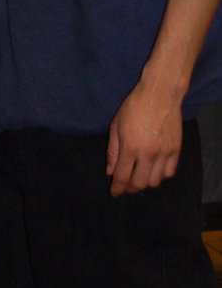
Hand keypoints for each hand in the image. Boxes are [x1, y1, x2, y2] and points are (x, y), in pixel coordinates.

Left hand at [106, 78, 182, 196]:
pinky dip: (160, 176)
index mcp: (130, 147)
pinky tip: (154, 170)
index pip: (122, 177)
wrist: (160, 94)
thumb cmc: (134, 106)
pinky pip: (169, 172)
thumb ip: (113, 151)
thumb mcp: (116, 125)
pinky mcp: (176, 150)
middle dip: (130, 188)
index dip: (117, 188)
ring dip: (145, 183)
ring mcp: (164, 152)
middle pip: (139, 183)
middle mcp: (148, 153)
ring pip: (155, 181)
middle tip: (125, 185)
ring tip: (139, 177)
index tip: (114, 193)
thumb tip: (110, 172)